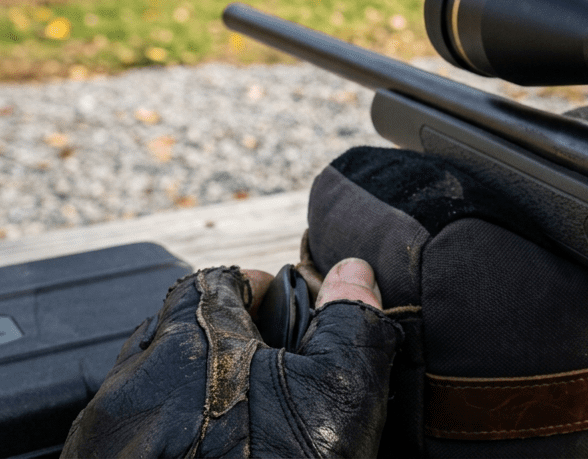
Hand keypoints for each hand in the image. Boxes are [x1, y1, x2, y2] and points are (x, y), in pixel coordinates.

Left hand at [62, 260, 399, 458]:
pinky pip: (130, 434)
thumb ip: (349, 323)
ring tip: (237, 413)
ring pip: (146, 385)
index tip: (276, 303)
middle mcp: (135, 381)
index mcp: (190, 339)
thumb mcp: (339, 391)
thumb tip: (353, 273)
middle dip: (217, 336)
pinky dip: (164, 433)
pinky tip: (208, 451)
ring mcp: (108, 436)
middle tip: (265, 362)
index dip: (251, 288)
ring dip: (186, 386)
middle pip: (174, 329)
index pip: (213, 282)